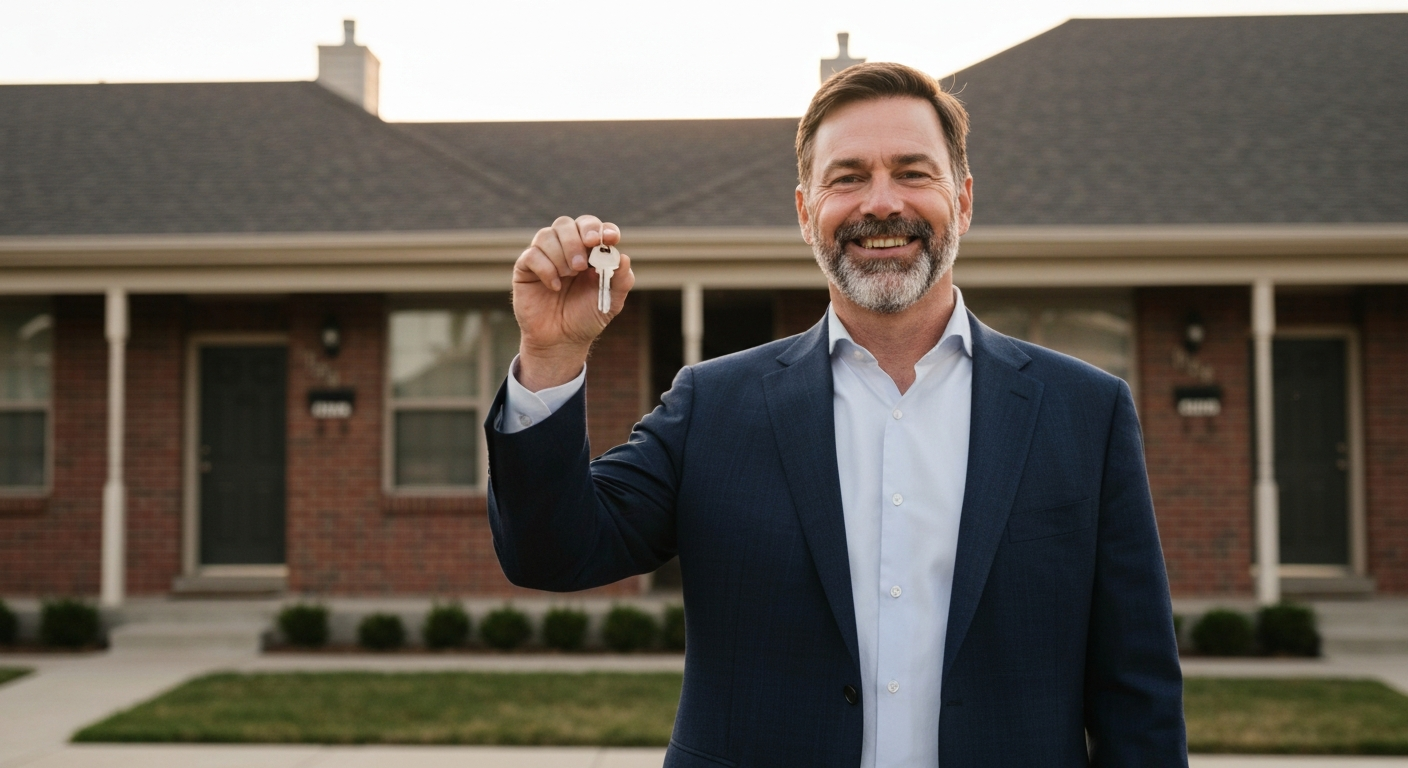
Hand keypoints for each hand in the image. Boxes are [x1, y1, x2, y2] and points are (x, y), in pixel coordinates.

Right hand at [512, 214, 634, 390]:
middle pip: (567, 224)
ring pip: (547, 234)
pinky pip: (532, 254)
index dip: (600, 228)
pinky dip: (545, 268)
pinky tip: (555, 286)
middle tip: (583, 265)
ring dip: (561, 254)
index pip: (592, 227)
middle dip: (576, 240)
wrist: (561, 341)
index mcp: (589, 252)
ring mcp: (545, 257)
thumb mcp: (611, 303)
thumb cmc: (587, 318)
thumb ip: (621, 281)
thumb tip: (624, 258)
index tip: (609, 239)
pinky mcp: (526, 268)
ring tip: (569, 276)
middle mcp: (566, 249)